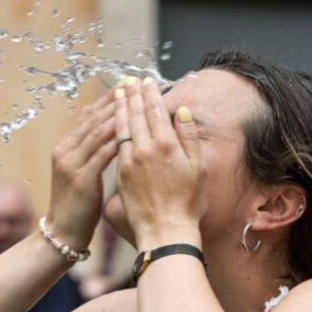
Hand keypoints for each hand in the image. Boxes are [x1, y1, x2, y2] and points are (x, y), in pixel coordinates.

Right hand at [47, 89, 118, 248]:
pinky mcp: (80, 179)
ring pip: (97, 132)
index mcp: (66, 147)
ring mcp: (71, 164)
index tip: (127, 83)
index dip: (108, 98)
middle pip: (93, 118)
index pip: (89, 116)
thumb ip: (92, 154)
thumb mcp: (83, 174)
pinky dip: (118, 141)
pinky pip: (102, 155)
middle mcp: (65, 150)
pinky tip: (133, 132)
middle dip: (115, 100)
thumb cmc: (79, 206)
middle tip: (134, 83)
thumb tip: (111, 135)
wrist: (63, 233)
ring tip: (136, 100)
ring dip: (118, 115)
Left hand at [114, 78, 206, 248]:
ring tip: (117, 94)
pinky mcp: (121, 173)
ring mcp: (130, 160)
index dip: (151, 93)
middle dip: (132, 95)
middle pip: (135, 114)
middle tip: (129, 81)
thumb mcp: (198, 168)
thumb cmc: (188, 203)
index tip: (147, 81)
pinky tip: (113, 123)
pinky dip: (114, 129)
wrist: (165, 231)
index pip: (155, 109)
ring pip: (122, 126)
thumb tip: (181, 113)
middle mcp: (145, 148)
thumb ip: (189, 137)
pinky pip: (116, 144)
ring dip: (119, 108)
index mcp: (166, 144)